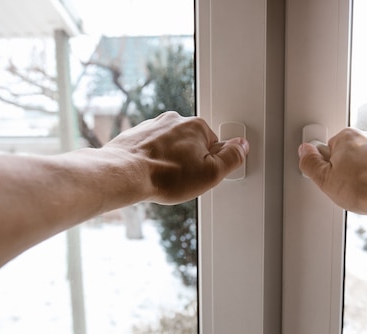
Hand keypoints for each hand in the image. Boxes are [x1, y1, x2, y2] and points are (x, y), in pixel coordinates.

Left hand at [103, 112, 248, 203]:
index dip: (209, 165)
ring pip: (170, 146)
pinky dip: (153, 160)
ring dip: (170, 161)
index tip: (200, 176)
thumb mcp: (211, 173)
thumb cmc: (166, 176)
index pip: (214, 146)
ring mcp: (153, 125)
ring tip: (165, 179)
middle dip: (189, 161)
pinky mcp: (135, 135)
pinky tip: (150, 174)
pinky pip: (151, 148)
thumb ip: (232, 158)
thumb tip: (242, 146)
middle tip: (183, 180)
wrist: (124, 174)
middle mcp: (175, 120)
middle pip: (192, 144)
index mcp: (197, 126)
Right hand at [298, 127, 366, 214]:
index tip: (333, 179)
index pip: (328, 150)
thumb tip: (304, 151)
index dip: (328, 168)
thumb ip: (310, 163)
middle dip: (347, 168)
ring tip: (364, 189)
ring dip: (363, 172)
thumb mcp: (325, 180)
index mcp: (346, 136)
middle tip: (347, 186)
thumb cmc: (364, 188)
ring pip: (366, 159)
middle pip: (348, 153)